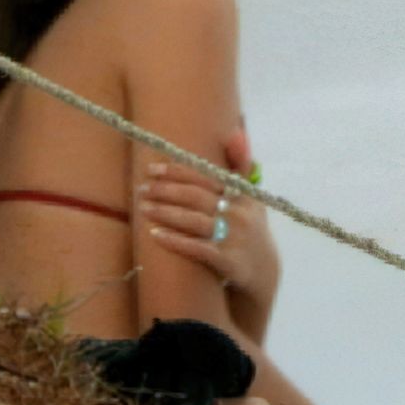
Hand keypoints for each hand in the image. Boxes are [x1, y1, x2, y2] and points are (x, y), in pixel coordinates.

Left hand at [137, 125, 279, 332]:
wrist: (263, 272)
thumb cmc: (250, 229)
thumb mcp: (251, 197)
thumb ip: (241, 167)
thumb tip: (236, 132)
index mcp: (243, 194)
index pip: (207, 177)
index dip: (179, 171)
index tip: (153, 168)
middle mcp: (239, 212)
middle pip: (197, 197)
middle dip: (167, 191)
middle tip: (142, 189)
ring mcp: (233, 236)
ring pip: (194, 220)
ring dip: (166, 213)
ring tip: (143, 208)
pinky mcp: (227, 261)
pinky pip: (197, 248)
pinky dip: (175, 240)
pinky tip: (155, 236)